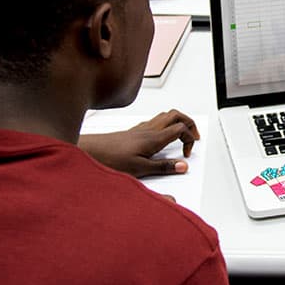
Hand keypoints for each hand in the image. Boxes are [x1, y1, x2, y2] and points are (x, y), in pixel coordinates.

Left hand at [77, 110, 199, 176]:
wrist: (90, 152)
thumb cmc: (110, 159)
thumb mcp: (140, 169)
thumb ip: (163, 167)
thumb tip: (182, 166)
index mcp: (154, 138)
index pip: (181, 128)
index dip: (190, 139)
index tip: (186, 154)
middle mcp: (149, 129)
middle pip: (176, 115)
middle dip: (189, 123)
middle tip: (194, 137)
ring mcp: (141, 128)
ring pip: (166, 115)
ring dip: (178, 122)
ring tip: (182, 135)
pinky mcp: (134, 131)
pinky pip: (155, 120)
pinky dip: (165, 125)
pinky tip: (161, 138)